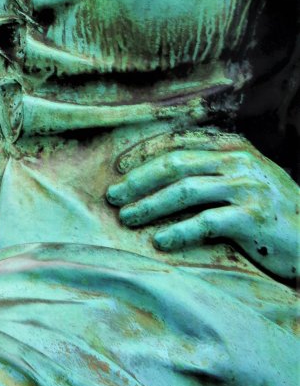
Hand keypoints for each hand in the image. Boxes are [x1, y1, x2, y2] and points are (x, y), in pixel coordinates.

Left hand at [107, 129, 298, 280]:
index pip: (177, 144)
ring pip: (185, 191)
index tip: (118, 171)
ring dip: (150, 205)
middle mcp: (239, 161)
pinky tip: (160, 241)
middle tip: (113, 197)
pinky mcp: (254, 216)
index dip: (144, 156)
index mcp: (233, 147)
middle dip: (139, 181)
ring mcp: (248, 187)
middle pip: (175, 165)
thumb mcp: (245, 179)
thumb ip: (212, 169)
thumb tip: (156, 175)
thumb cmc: (273, 211)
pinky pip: (206, 222)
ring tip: (128, 218)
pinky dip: (178, 231)